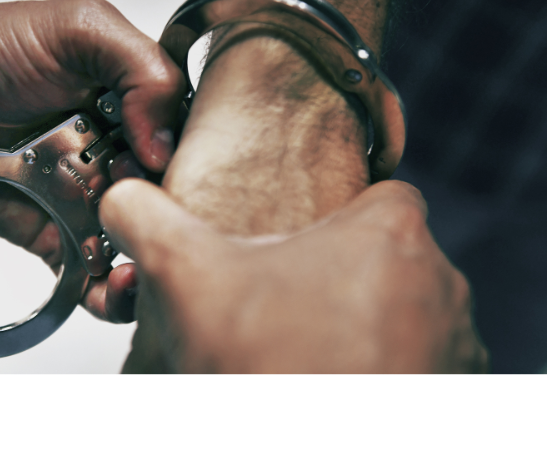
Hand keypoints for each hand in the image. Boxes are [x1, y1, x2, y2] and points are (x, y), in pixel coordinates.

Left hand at [0, 0, 184, 322]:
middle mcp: (123, 156)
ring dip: (150, 262)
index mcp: (139, 107)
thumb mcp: (81, 28)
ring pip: (141, 245)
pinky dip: (109, 293)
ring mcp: (92, 201)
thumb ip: (142, 68)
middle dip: (173, 216)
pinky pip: (94, 276)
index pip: (195, 143)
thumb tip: (165, 144)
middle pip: (174, 201)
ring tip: (138, 263)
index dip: (196, 162)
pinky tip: (113, 286)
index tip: (168, 168)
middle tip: (145, 210)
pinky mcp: (58, 238)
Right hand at [100, 178, 487, 373]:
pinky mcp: (452, 384)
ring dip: (364, 319)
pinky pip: (420, 355)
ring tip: (306, 344)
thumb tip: (124, 199)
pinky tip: (331, 370)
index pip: (378, 192)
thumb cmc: (270, 368)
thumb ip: (151, 219)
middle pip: (386, 252)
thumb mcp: (188, 278)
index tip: (304, 239)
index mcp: (390, 233)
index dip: (337, 214)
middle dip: (340, 271)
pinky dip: (384, 360)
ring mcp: (453, 343)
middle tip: (288, 300)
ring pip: (405, 307)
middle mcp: (438, 284)